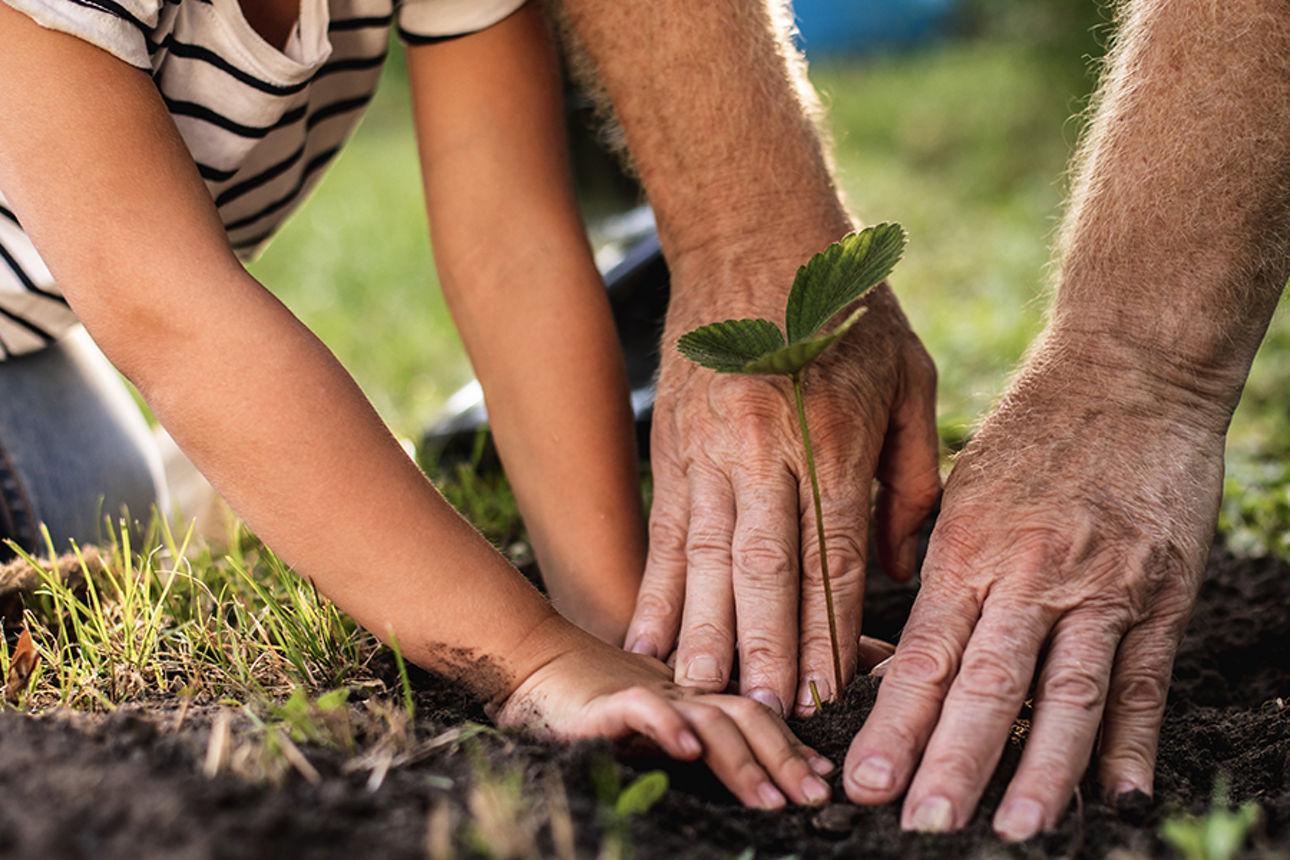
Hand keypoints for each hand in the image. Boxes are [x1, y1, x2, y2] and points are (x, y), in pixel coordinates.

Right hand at [492, 629, 834, 808]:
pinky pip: (642, 710)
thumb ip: (697, 733)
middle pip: (748, 714)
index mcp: (697, 696)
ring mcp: (648, 692)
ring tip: (771, 799)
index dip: (794, 744)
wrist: (532, 664)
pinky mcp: (607, 701)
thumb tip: (724, 762)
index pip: (758, 712)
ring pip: (709, 718)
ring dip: (744, 761)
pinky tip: (688, 751)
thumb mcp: (657, 718)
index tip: (824, 778)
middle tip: (815, 797)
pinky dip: (668, 727)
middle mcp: (682, 690)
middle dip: (786, 758)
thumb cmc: (594, 701)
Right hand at [625, 278, 939, 717]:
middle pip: (766, 567)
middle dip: (766, 649)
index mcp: (835, 435)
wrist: (755, 237)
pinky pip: (664, 529)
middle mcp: (768, 448)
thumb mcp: (909, 378)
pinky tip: (647, 638)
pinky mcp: (672, 444)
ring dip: (705, 632)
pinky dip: (656, 588)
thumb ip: (914, 477)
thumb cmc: (849, 311)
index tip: (829, 692)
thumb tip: (902, 566)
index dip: (830, 629)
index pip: (833, 553)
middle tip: (766, 716)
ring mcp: (711, 447)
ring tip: (701, 695)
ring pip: (707, 557)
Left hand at [844, 342, 1226, 839]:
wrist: (1127, 374)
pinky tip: (1114, 794)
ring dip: (1040, 769)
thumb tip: (899, 666)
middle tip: (922, 822)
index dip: (894, 723)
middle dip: (952, 761)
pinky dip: (1131, 741)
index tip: (864, 781)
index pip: (925, 653)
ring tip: (1013, 827)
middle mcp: (1032, 572)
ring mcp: (1103, 586)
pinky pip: (1144, 680)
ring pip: (1068, 693)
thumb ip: (934, 577)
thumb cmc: (1027, 435)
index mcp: (968, 546)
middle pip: (989, 683)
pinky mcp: (1162, 592)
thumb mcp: (960, 494)